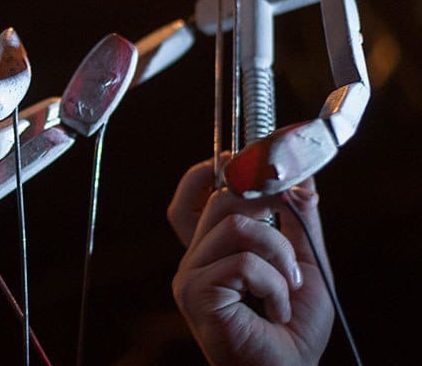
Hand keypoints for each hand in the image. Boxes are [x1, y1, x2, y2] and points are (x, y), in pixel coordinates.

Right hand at [167, 157, 333, 365]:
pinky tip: (276, 311)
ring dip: (279, 254)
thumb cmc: (290, 332)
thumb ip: (300, 223)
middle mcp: (194, 260)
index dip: (211, 173)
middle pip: (221, 200)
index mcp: (213, 252)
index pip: (192, 199)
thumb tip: (304, 179)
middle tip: (294, 210)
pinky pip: (243, 262)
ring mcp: (190, 276)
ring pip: (237, 226)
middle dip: (267, 199)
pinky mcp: (196, 294)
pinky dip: (274, 285)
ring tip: (289, 289)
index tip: (243, 162)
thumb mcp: (304, 266)